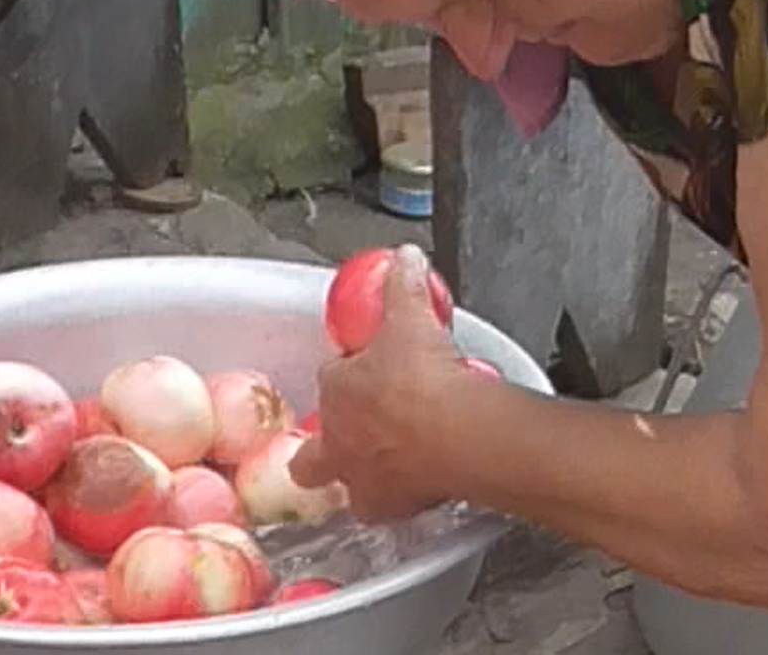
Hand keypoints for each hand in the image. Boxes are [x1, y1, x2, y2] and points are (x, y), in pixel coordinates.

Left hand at [288, 246, 473, 521]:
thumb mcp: (411, 318)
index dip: (351, 375)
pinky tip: (418, 488)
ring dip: (360, 474)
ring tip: (389, 464)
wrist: (455, 433)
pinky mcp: (389, 508)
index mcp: (338, 391)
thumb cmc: (425, 378)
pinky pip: (386, 508)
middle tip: (356, 432)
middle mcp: (339, 441)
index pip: (333, 380)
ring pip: (345, 485)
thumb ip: (403, 285)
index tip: (373, 370)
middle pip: (313, 453)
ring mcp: (361, 479)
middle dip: (325, 445)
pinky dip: (399, 499)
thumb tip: (405, 258)